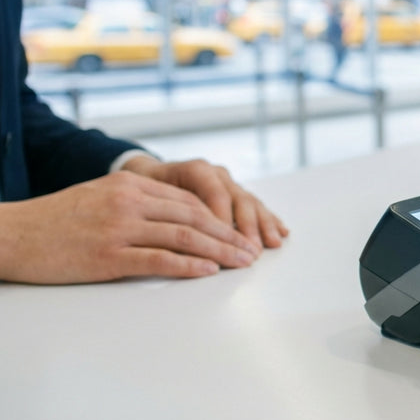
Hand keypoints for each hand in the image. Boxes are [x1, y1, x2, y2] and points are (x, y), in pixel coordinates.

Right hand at [0, 171, 262, 283]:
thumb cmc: (57, 219)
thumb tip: (180, 218)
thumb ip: (140, 201)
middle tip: (253, 251)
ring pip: (184, 237)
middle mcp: (130, 200)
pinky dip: (189, 266)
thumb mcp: (102, 195)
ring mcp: (120, 228)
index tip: (241, 231)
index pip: (189, 199)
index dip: (220, 217)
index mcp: (131, 183)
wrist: (11, 235)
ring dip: (220, 251)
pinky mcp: (108, 256)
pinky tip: (209, 272)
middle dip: (229, 234)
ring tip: (242, 263)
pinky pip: (159, 260)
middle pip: (194, 217)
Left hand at [121, 156, 287, 248]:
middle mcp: (215, 173)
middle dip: (248, 227)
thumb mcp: (144, 198)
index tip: (226, 244)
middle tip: (252, 250)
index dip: (224, 220)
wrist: (144, 175)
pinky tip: (280, 232)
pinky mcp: (233, 192)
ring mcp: (227, 182)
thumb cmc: (140, 190)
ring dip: (262, 225)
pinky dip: (267, 219)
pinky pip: (254, 205)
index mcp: (195, 170)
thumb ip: (165, 216)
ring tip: (271, 244)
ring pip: (249, 202)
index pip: (216, 195)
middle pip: (238, 199)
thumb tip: (181, 243)